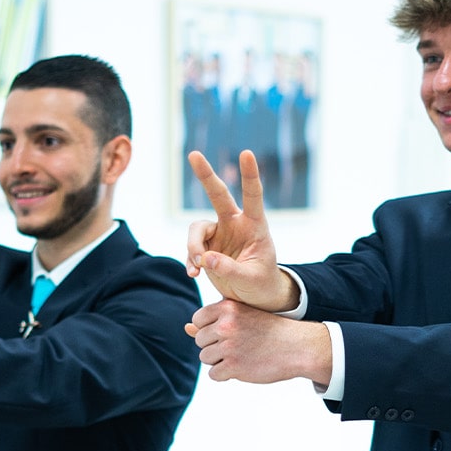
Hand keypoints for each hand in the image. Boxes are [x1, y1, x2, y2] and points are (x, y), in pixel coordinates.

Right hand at [184, 150, 295, 310]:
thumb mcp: (251, 279)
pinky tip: (194, 274)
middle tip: (194, 154)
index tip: (246, 153)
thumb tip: (206, 258)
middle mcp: (235, 223)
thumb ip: (231, 269)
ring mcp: (219, 233)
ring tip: (197, 268)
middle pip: (218, 195)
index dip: (250, 175)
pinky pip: (192, 248)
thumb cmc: (260, 284)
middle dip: (206, 175)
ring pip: (197, 228)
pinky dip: (190, 261)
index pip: (253, 196)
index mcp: (255, 225)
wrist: (253, 296)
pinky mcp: (206, 247)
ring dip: (193, 246)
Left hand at [184, 299, 331, 384]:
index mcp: (227, 307)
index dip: (210, 329)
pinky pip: (214, 374)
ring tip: (241, 355)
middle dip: (214, 346)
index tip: (228, 332)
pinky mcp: (234, 366)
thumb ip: (213, 321)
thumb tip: (187, 328)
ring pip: (205, 358)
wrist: (296, 347)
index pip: (198, 320)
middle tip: (239, 345)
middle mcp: (226, 325)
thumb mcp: (242, 317)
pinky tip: (242, 367)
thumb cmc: (268, 331)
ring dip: (219, 361)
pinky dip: (225, 374)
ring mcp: (229, 346)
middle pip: (200, 341)